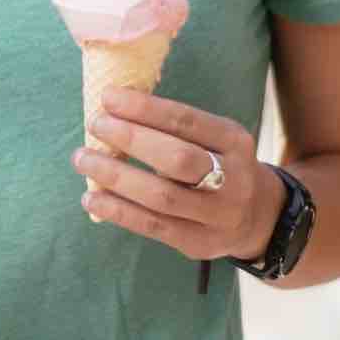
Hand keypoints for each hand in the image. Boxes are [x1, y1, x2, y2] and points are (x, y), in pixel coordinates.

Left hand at [71, 87, 284, 262]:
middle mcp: (233, 178)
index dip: (145, 109)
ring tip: (83, 159)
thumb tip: (114, 109)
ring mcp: (217, 215)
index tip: (108, 97)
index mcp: (234, 141)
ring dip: (115, 176)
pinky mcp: (198, 243)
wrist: (256, 216)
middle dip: (131, 139)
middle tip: (96, 124)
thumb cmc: (218, 163)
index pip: (186, 121)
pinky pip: (153, 226)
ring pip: (161, 197)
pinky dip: (118, 211)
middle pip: (177, 159)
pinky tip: (91, 198)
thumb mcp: (213, 138)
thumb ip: (174, 127)